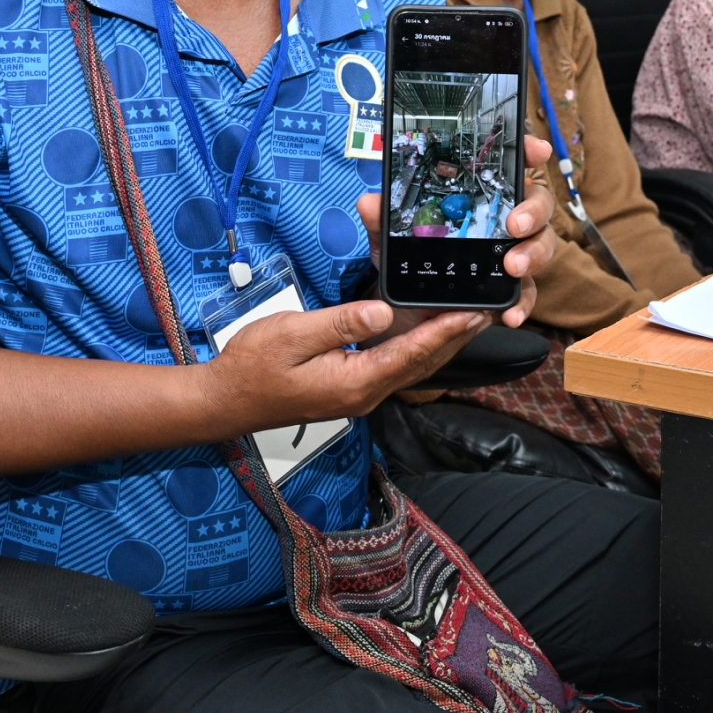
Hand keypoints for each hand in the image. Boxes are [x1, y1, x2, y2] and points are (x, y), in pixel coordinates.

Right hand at [198, 299, 489, 429]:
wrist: (225, 402)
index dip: (446, 331)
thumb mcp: (291, 334)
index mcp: (354, 382)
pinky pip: (395, 368)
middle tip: (488, 310)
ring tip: (468, 319)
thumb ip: (339, 323)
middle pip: (422, 365)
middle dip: (456, 338)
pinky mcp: (350, 388)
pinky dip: (417, 349)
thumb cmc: (251, 366)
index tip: (474, 312)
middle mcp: (364, 394)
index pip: (412, 354)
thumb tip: (382, 311)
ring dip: (441, 344)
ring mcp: (358, 394)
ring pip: (412, 368)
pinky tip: (425, 332)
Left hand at [358, 133, 556, 331]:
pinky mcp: (512, 287)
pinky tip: (510, 314)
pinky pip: (529, 293)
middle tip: (514, 224)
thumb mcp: (390, 237)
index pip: (508, 164)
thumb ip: (383, 219)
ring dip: (533, 253)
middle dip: (533, 210)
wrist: (412, 304)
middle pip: (537, 202)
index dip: (527, 151)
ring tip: (513, 266)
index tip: (536, 150)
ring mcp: (513, 251)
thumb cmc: (409, 255)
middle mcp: (503, 217)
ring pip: (542, 243)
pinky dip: (524, 303)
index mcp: (478, 193)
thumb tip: (370, 204)